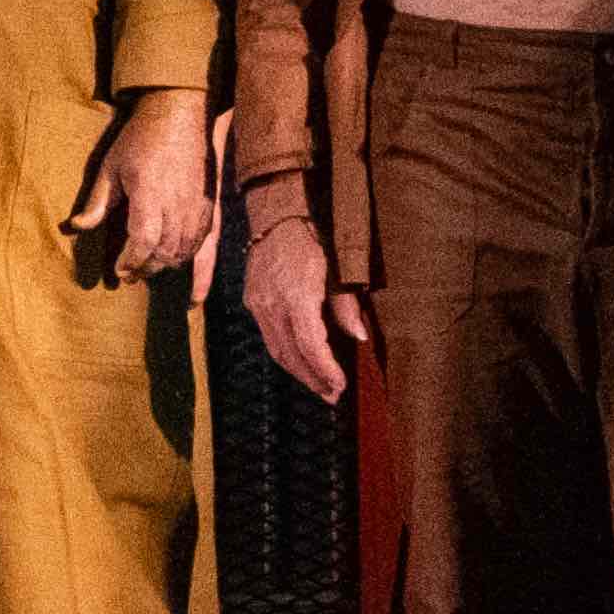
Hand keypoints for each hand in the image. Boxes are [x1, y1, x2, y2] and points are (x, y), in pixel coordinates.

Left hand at [64, 87, 216, 289]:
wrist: (180, 112)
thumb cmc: (141, 138)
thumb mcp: (111, 166)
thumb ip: (97, 201)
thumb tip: (76, 227)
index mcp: (150, 193)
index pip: (144, 241)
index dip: (132, 261)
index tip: (119, 271)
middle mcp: (177, 203)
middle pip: (165, 252)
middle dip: (146, 269)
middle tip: (129, 275)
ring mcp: (197, 204)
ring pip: (185, 250)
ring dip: (166, 265)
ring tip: (148, 269)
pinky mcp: (209, 203)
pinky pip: (204, 241)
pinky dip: (190, 257)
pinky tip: (178, 264)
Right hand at [239, 209, 367, 402]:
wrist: (277, 218)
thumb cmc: (314, 240)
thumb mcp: (338, 269)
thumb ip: (347, 306)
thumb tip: (361, 338)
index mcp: (297, 297)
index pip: (310, 345)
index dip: (325, 369)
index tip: (340, 386)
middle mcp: (273, 305)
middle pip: (291, 355)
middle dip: (312, 379)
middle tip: (332, 395)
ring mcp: (259, 305)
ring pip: (277, 350)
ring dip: (298, 372)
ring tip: (318, 386)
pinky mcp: (253, 302)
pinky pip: (269, 338)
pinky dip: (285, 355)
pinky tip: (300, 362)